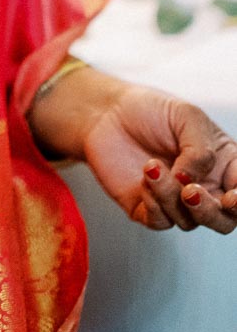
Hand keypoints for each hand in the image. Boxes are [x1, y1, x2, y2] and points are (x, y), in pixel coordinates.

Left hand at [80, 78, 236, 232]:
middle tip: (190, 192)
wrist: (107, 111)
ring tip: (152, 166)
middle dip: (209, 212)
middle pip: (222, 221)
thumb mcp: (186, 117)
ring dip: (171, 196)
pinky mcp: (148, 208)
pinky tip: (144, 177)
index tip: (230, 198)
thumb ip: (200, 151)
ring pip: (188, 221)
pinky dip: (154, 203)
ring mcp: (176, 201)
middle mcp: (204, 187)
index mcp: (222, 165)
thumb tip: (193, 183)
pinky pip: (160, 221)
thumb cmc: (151, 109)